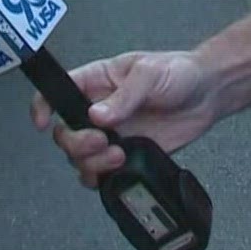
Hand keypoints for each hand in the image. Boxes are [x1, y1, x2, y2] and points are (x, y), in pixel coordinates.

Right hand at [29, 51, 219, 188]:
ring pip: (80, 158)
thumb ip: (124, 95)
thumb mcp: (149, 73)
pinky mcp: (127, 156)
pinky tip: (123, 166)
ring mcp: (111, 135)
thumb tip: (97, 116)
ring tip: (119, 155)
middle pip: (64, 133)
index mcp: (96, 82)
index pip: (57, 92)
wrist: (208, 94)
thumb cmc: (177, 72)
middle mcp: (97, 110)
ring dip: (92, 162)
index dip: (42, 106)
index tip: (43, 121)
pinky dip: (105, 177)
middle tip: (101, 140)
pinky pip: (103, 174)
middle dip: (76, 143)